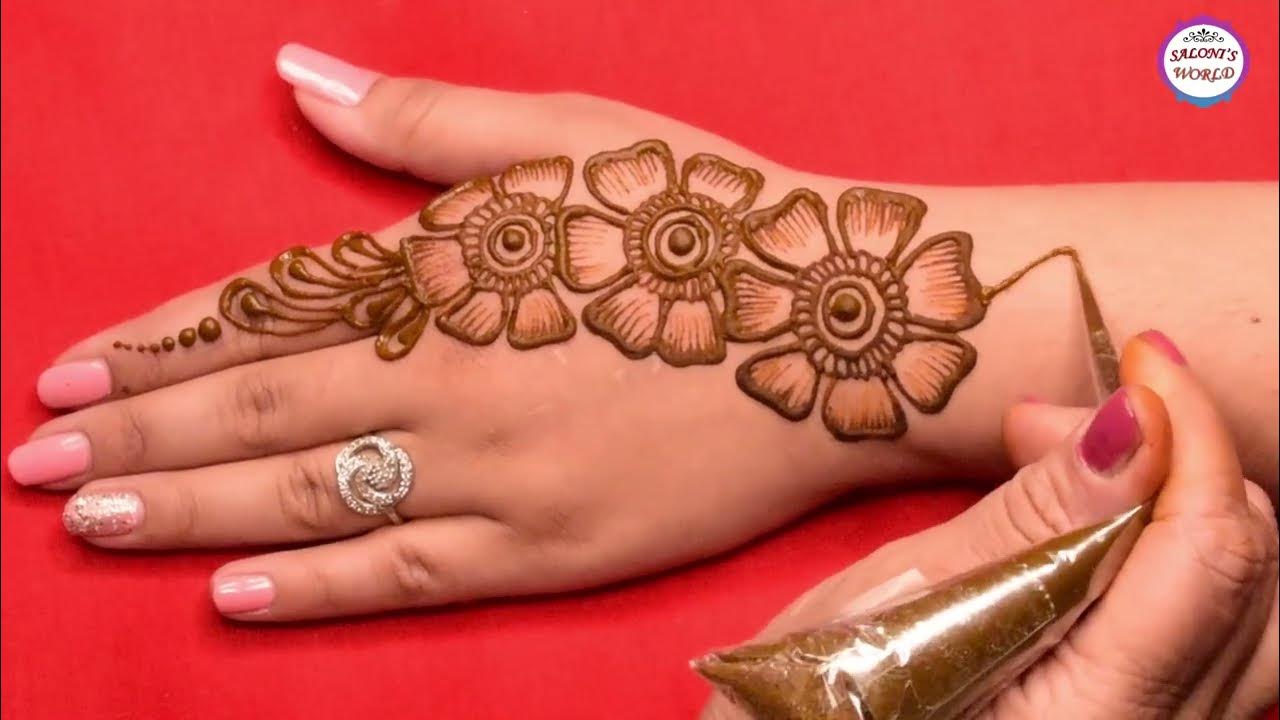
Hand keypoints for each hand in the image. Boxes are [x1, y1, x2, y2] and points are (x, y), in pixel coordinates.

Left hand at [8, 46, 956, 619]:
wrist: (840, 328)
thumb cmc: (707, 218)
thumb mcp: (568, 134)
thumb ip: (420, 119)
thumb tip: (296, 75)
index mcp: (448, 266)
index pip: (264, 308)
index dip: (155, 343)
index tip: (69, 369)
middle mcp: (450, 373)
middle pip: (254, 409)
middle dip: (132, 436)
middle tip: (30, 463)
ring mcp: (496, 472)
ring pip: (303, 496)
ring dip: (182, 509)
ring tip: (86, 520)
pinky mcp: (550, 548)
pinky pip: (403, 573)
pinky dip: (310, 586)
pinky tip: (225, 594)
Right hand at [702, 333, 1278, 718]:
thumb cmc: (807, 700)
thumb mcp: (896, 601)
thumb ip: (1026, 523)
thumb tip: (1132, 424)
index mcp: (1092, 716)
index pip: (1206, 553)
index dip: (1187, 434)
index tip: (1140, 358)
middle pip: (1247, 575)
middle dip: (1175, 463)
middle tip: (1054, 423)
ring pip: (1241, 603)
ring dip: (1173, 504)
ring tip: (1070, 464)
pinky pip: (1203, 630)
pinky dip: (1160, 552)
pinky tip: (1081, 523)